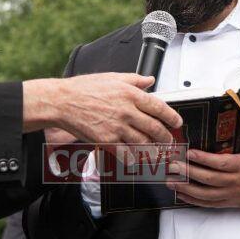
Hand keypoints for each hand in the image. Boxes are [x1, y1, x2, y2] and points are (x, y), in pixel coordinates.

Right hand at [24, 73, 182, 146]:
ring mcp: (117, 127)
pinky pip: (126, 154)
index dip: (171, 117)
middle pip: (155, 128)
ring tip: (158, 154)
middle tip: (169, 141)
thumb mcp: (112, 77)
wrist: (62, 102)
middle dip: (166, 137)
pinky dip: (134, 159)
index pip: (159, 107)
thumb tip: (150, 80)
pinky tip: (137, 161)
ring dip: (154, 151)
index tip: (177, 122)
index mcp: (130, 94)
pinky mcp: (107, 140)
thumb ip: (134, 79)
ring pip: (143, 143)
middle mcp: (127, 111)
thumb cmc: (84, 88)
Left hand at [167, 115, 239, 207]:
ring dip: (187, 188)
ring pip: (206, 194)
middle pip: (209, 179)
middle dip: (189, 173)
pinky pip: (210, 203)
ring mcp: (233, 194)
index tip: (190, 152)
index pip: (222, 163)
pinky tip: (182, 195)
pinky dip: (195, 200)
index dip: (204, 159)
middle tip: (173, 165)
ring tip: (171, 181)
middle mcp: (237, 181)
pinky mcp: (231, 202)